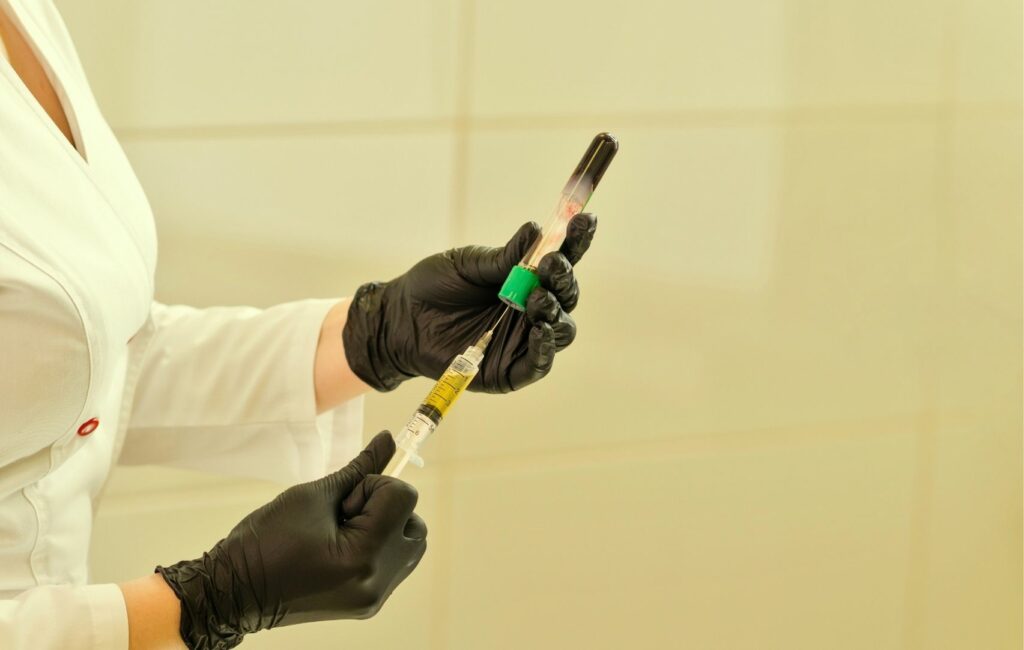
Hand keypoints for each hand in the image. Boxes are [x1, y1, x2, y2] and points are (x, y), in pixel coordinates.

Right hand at [156, 432, 425, 649]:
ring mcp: (373, 597)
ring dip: (385, 526)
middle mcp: (377, 582)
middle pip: (415, 524)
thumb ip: (359, 468)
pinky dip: (377, 545)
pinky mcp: (366, 602)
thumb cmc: (264, 542)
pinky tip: (341, 545)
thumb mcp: (312, 496)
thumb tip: (388, 440)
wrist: (233, 592)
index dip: (372, 487)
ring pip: (408, 544)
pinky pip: (393, 563)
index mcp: (364, 557)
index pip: (404, 498)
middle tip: (343, 514)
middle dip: (386, 507)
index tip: (340, 502)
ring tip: (342, 531)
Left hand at [343, 213, 597, 392]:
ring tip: (537, 299)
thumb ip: (503, 257)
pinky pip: (539, 364)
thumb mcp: (467, 265)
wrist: (400, 319)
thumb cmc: (433, 287)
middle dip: (565, 279)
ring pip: (562, 329)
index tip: (585, 220)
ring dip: (555, 311)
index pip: (561, 260)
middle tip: (551, 265)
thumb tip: (537, 230)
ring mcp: (523, 339)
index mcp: (524, 278)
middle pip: (567, 296)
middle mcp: (531, 309)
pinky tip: (540, 330)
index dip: (576, 241)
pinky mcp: (510, 370)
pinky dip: (545, 348)